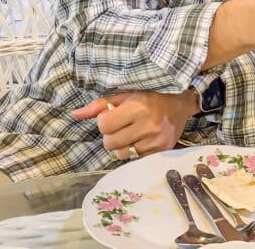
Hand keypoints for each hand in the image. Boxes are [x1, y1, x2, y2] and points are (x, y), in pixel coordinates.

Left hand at [72, 90, 198, 159]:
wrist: (180, 105)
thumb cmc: (150, 98)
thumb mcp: (126, 96)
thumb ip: (100, 105)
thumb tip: (74, 115)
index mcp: (137, 107)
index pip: (104, 125)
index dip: (104, 121)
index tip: (113, 116)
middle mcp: (147, 124)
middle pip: (110, 143)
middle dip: (111, 136)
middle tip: (122, 127)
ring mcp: (156, 140)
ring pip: (121, 154)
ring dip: (122, 146)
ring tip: (132, 135)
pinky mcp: (161, 151)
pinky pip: (135, 159)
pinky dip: (135, 151)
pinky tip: (142, 140)